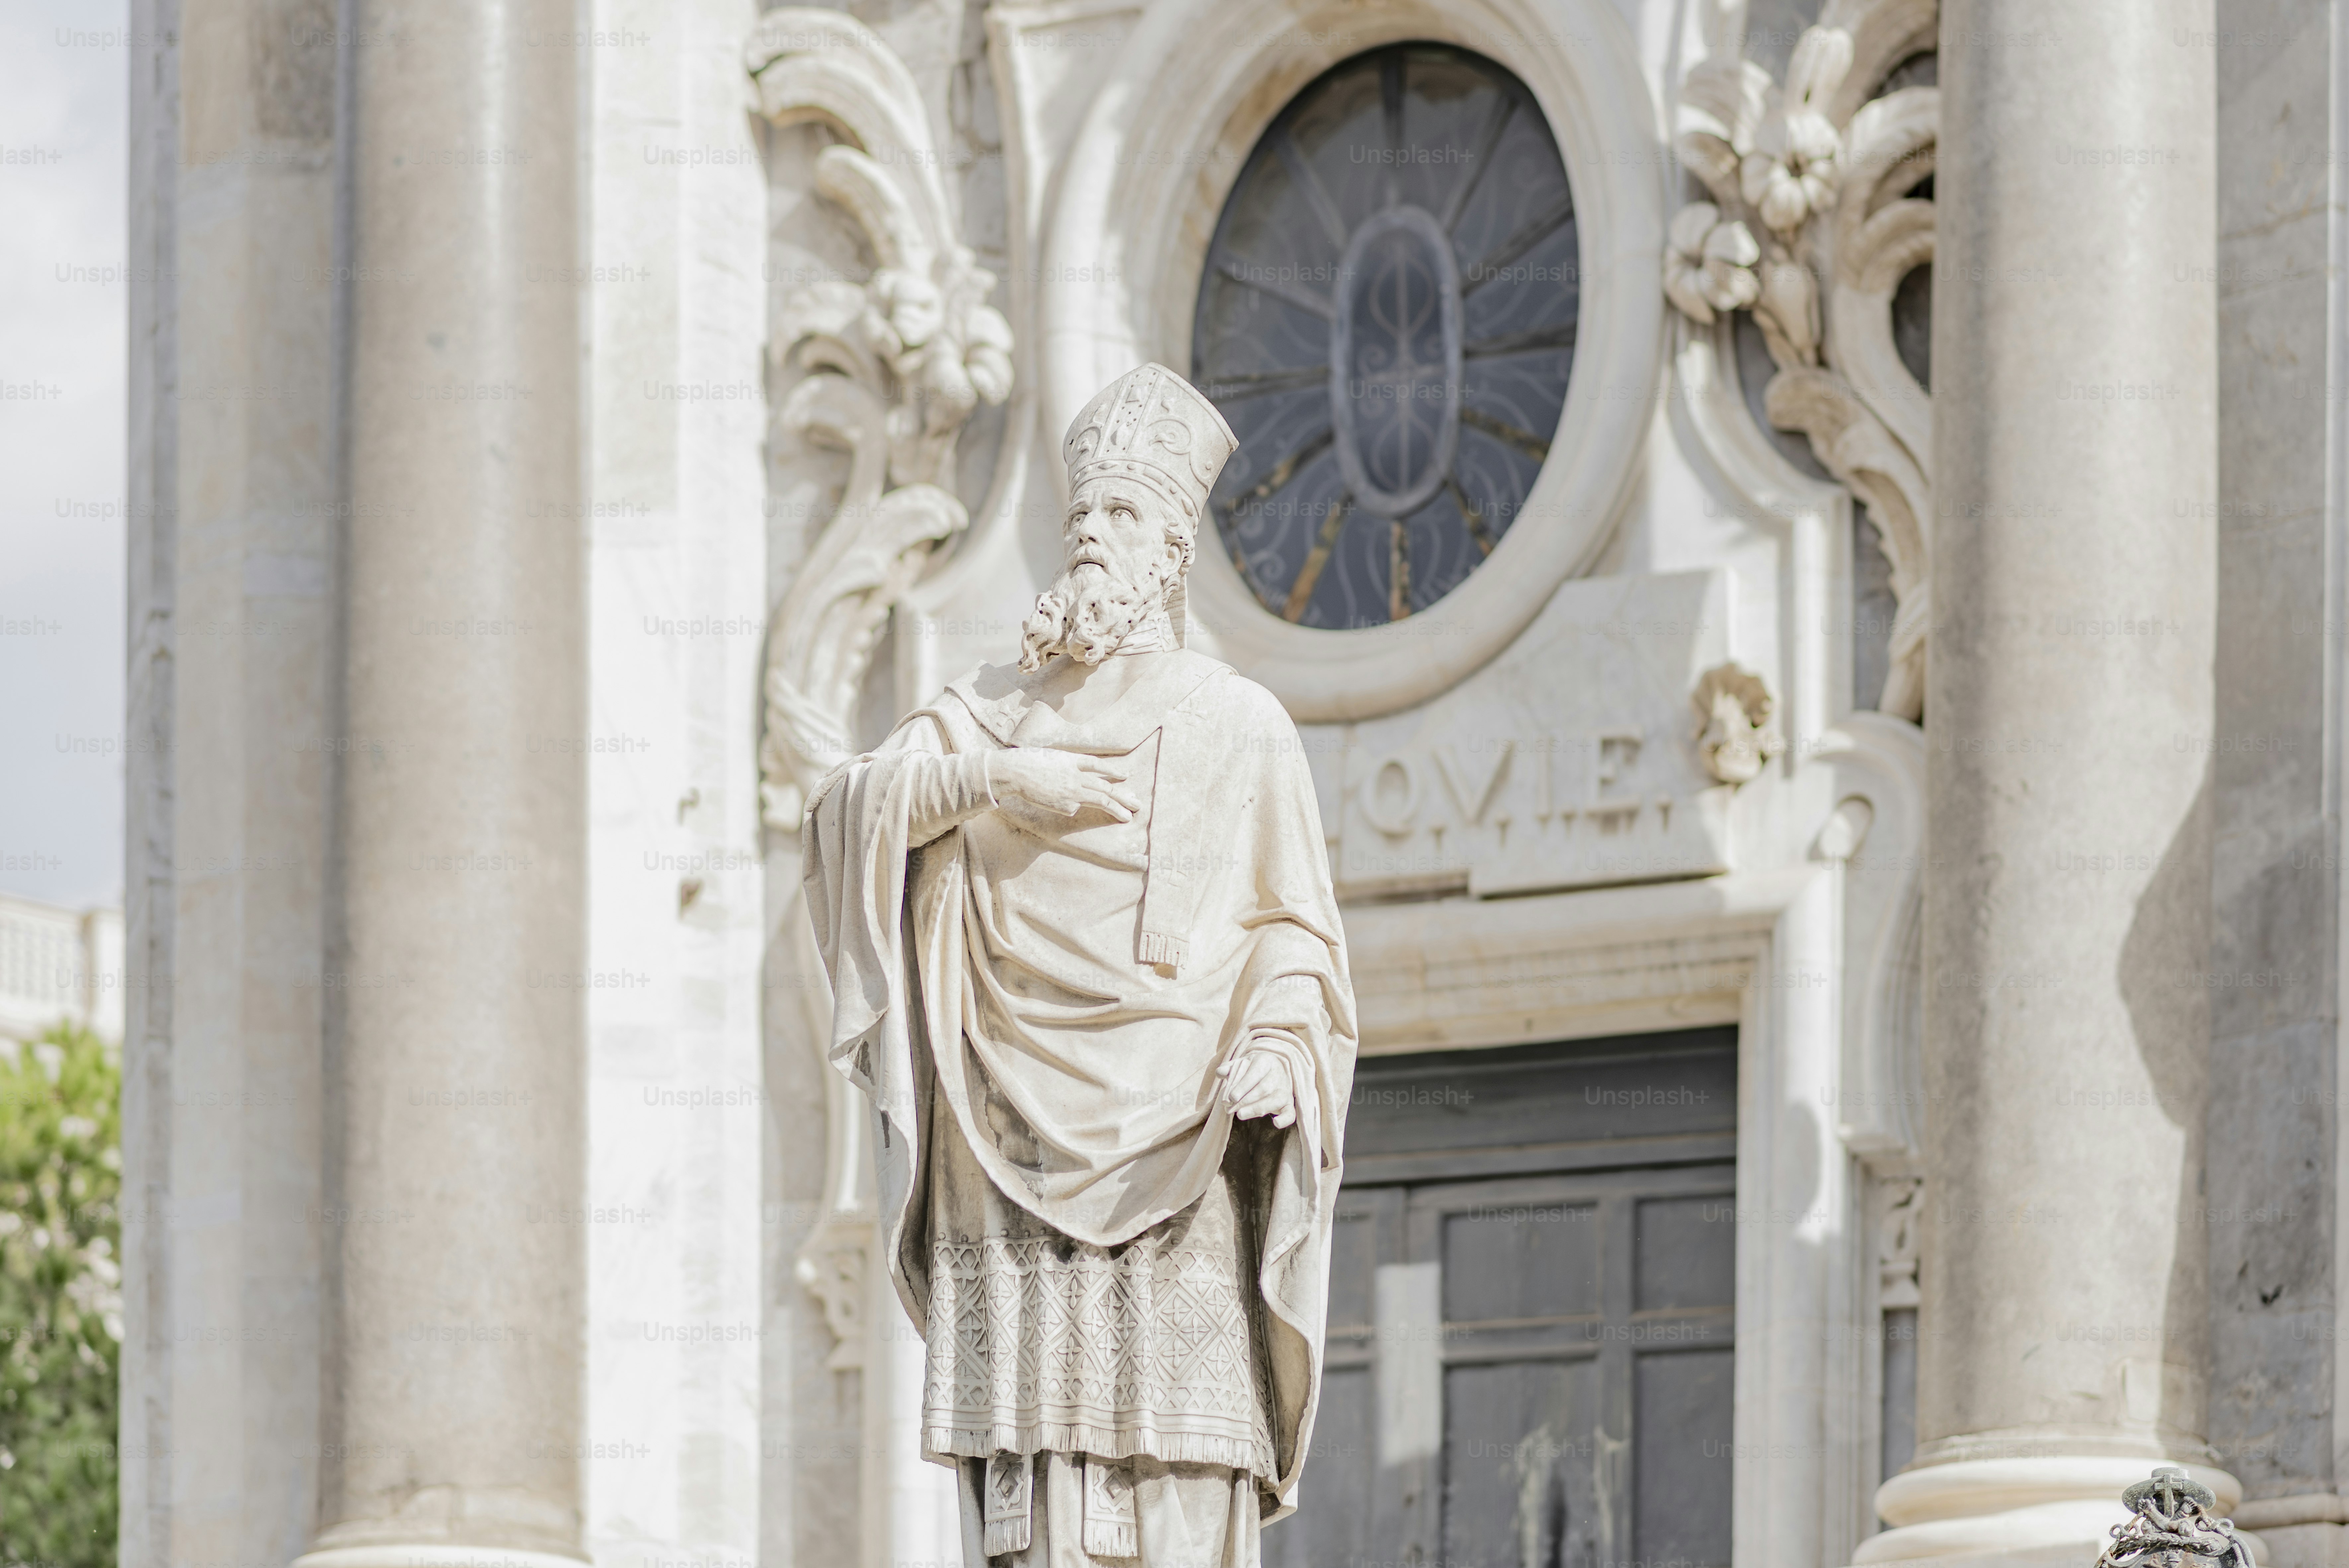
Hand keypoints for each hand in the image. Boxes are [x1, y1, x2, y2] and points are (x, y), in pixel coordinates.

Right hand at [988, 750, 1139, 821]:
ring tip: (1128, 816)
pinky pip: (1072, 808)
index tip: (1126, 775)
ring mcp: (1073, 791)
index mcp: (1073, 760)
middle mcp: (1077, 775)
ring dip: (1117, 808)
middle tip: (1137, 804)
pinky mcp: (1065, 805)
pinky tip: (1053, 801)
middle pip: (1106, 787)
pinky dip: (1068, 806)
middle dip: (1123, 796)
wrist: (1015, 772)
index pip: (1099, 765)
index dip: (1113, 770)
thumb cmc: (1028, 763)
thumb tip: (1082, 781)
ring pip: (1100, 800)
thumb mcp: (1052, 758)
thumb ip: (1069, 767)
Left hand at [1216, 1047, 1298, 1128]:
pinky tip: (1276, 1123)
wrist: (1272, 1071)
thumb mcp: (1241, 1064)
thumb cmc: (1252, 1069)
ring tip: (1240, 1114)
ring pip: (1274, 1101)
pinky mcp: (1289, 1104)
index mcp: (1266, 1061)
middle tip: (1230, 1109)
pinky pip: (1291, 1113)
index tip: (1231, 1097)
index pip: (1255, 1073)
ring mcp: (1285, 1090)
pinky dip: (1285, 1119)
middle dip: (1245, 1100)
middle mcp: (1278, 1074)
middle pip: (1264, 1089)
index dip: (1243, 1086)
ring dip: (1256, 1109)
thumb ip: (1229, 1068)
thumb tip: (1220, 1072)